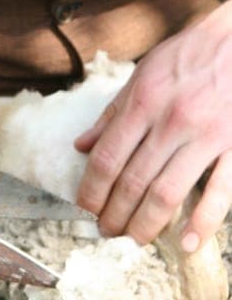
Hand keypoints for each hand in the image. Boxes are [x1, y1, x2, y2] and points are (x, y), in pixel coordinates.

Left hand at [75, 1, 231, 251]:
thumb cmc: (187, 56)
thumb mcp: (142, 74)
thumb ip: (112, 113)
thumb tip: (81, 145)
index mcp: (143, 102)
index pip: (107, 158)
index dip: (92, 189)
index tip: (85, 207)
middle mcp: (171, 122)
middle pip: (133, 181)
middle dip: (114, 212)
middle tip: (105, 229)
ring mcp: (206, 137)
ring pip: (167, 193)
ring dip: (146, 223)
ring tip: (132, 237)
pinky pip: (219, 192)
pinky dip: (202, 222)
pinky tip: (184, 243)